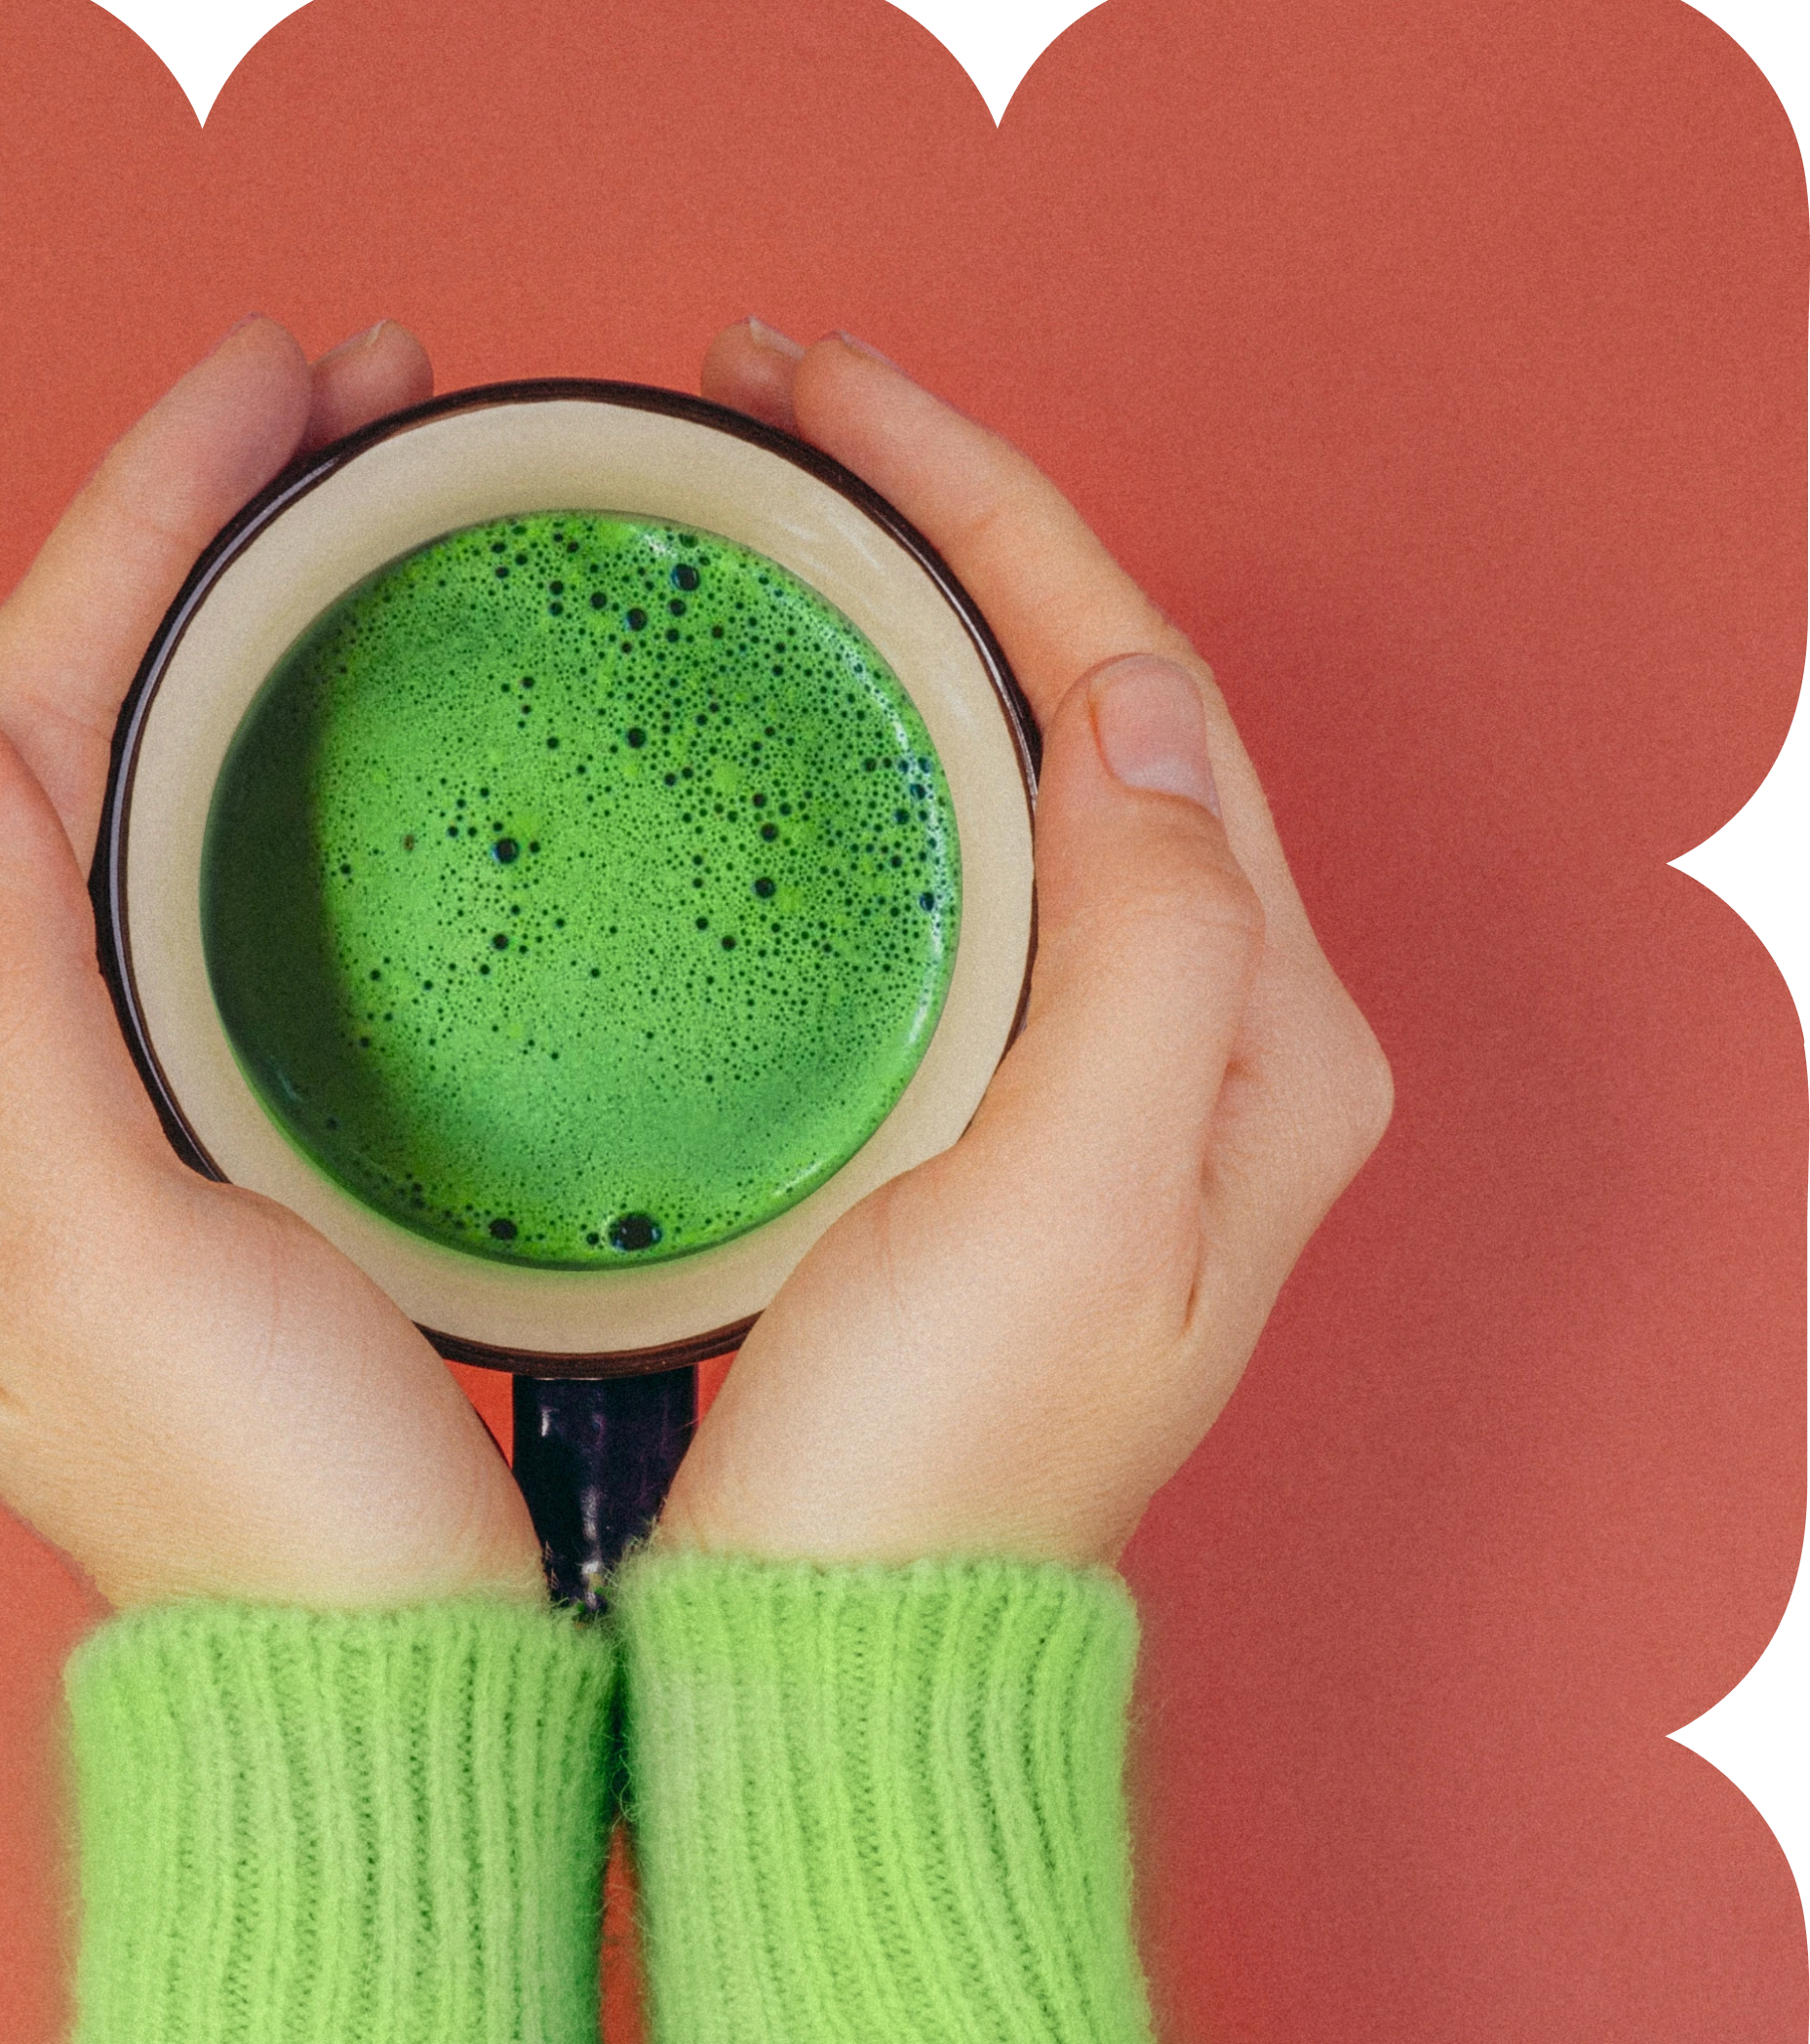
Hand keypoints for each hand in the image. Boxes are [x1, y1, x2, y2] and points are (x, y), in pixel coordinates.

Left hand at [0, 316, 547, 1615]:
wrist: (370, 1673)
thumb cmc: (253, 1505)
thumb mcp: (99, 1252)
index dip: (127, 534)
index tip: (272, 382)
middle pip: (47, 735)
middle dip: (180, 546)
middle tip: (343, 399)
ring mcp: (64, 1101)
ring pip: (119, 796)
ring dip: (220, 632)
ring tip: (348, 496)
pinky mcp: (174, 1134)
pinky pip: (185, 890)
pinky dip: (258, 762)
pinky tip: (334, 703)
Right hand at [649, 324, 1394, 1574]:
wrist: (840, 1653)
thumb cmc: (933, 1472)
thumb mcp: (1071, 1204)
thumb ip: (1155, 939)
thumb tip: (1139, 699)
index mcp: (1265, 1041)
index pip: (1153, 693)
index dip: (995, 512)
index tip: (828, 390)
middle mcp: (1210, 1040)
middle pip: (1103, 707)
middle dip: (955, 533)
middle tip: (783, 408)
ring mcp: (1097, 1077)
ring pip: (1030, 778)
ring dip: (919, 628)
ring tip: (780, 513)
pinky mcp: (989, 1118)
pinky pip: (963, 878)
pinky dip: (880, 764)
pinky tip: (790, 720)